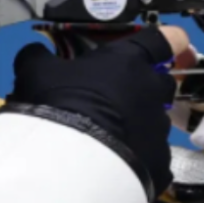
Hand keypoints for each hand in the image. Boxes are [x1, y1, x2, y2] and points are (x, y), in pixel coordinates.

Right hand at [6, 25, 189, 199]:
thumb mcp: (37, 71)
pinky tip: (114, 164)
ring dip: (139, 124)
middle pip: (164, 82)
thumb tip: (34, 52)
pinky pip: (152, 157)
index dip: (169, 38)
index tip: (168, 42)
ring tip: (110, 136)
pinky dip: (138, 158)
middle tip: (119, 96)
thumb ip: (40, 56)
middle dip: (146, 87)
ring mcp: (158, 129)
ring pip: (155, 121)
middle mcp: (152, 91)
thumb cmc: (60, 104)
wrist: (71, 162)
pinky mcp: (160, 164)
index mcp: (129, 60)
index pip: (166, 39)